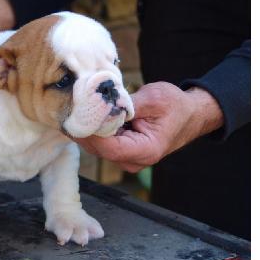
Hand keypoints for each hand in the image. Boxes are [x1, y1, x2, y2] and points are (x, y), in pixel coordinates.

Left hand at [76, 82, 223, 172]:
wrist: (190, 114)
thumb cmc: (176, 106)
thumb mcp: (154, 99)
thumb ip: (128, 105)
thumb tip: (102, 103)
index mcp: (146, 150)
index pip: (109, 148)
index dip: (90, 134)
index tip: (75, 117)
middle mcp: (134, 160)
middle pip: (99, 149)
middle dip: (84, 130)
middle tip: (69, 109)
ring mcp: (127, 158)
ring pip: (98, 146)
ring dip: (87, 129)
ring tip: (75, 109)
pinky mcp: (123, 151)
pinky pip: (102, 142)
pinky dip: (94, 129)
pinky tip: (86, 114)